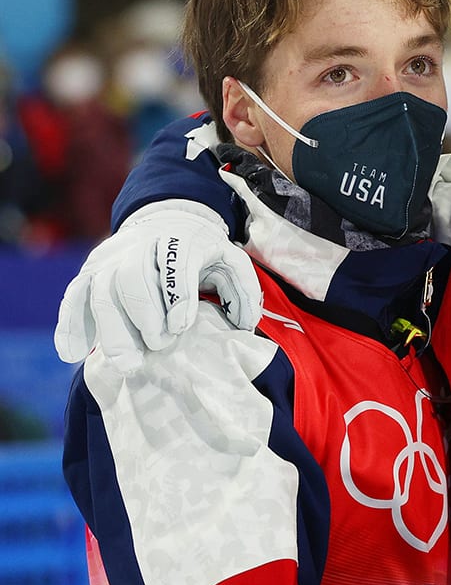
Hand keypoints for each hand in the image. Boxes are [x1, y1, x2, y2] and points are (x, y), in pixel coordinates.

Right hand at [54, 199, 261, 373]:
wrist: (168, 220)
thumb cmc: (202, 251)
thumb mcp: (231, 261)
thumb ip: (243, 289)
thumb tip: (244, 324)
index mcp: (180, 240)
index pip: (174, 265)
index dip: (176, 296)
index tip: (180, 328)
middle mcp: (140, 245)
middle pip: (131, 277)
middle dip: (143, 315)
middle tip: (158, 346)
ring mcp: (111, 256)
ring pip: (101, 289)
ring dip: (111, 329)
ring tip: (126, 364)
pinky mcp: (91, 269)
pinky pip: (74, 294)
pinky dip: (70, 323)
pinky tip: (71, 352)